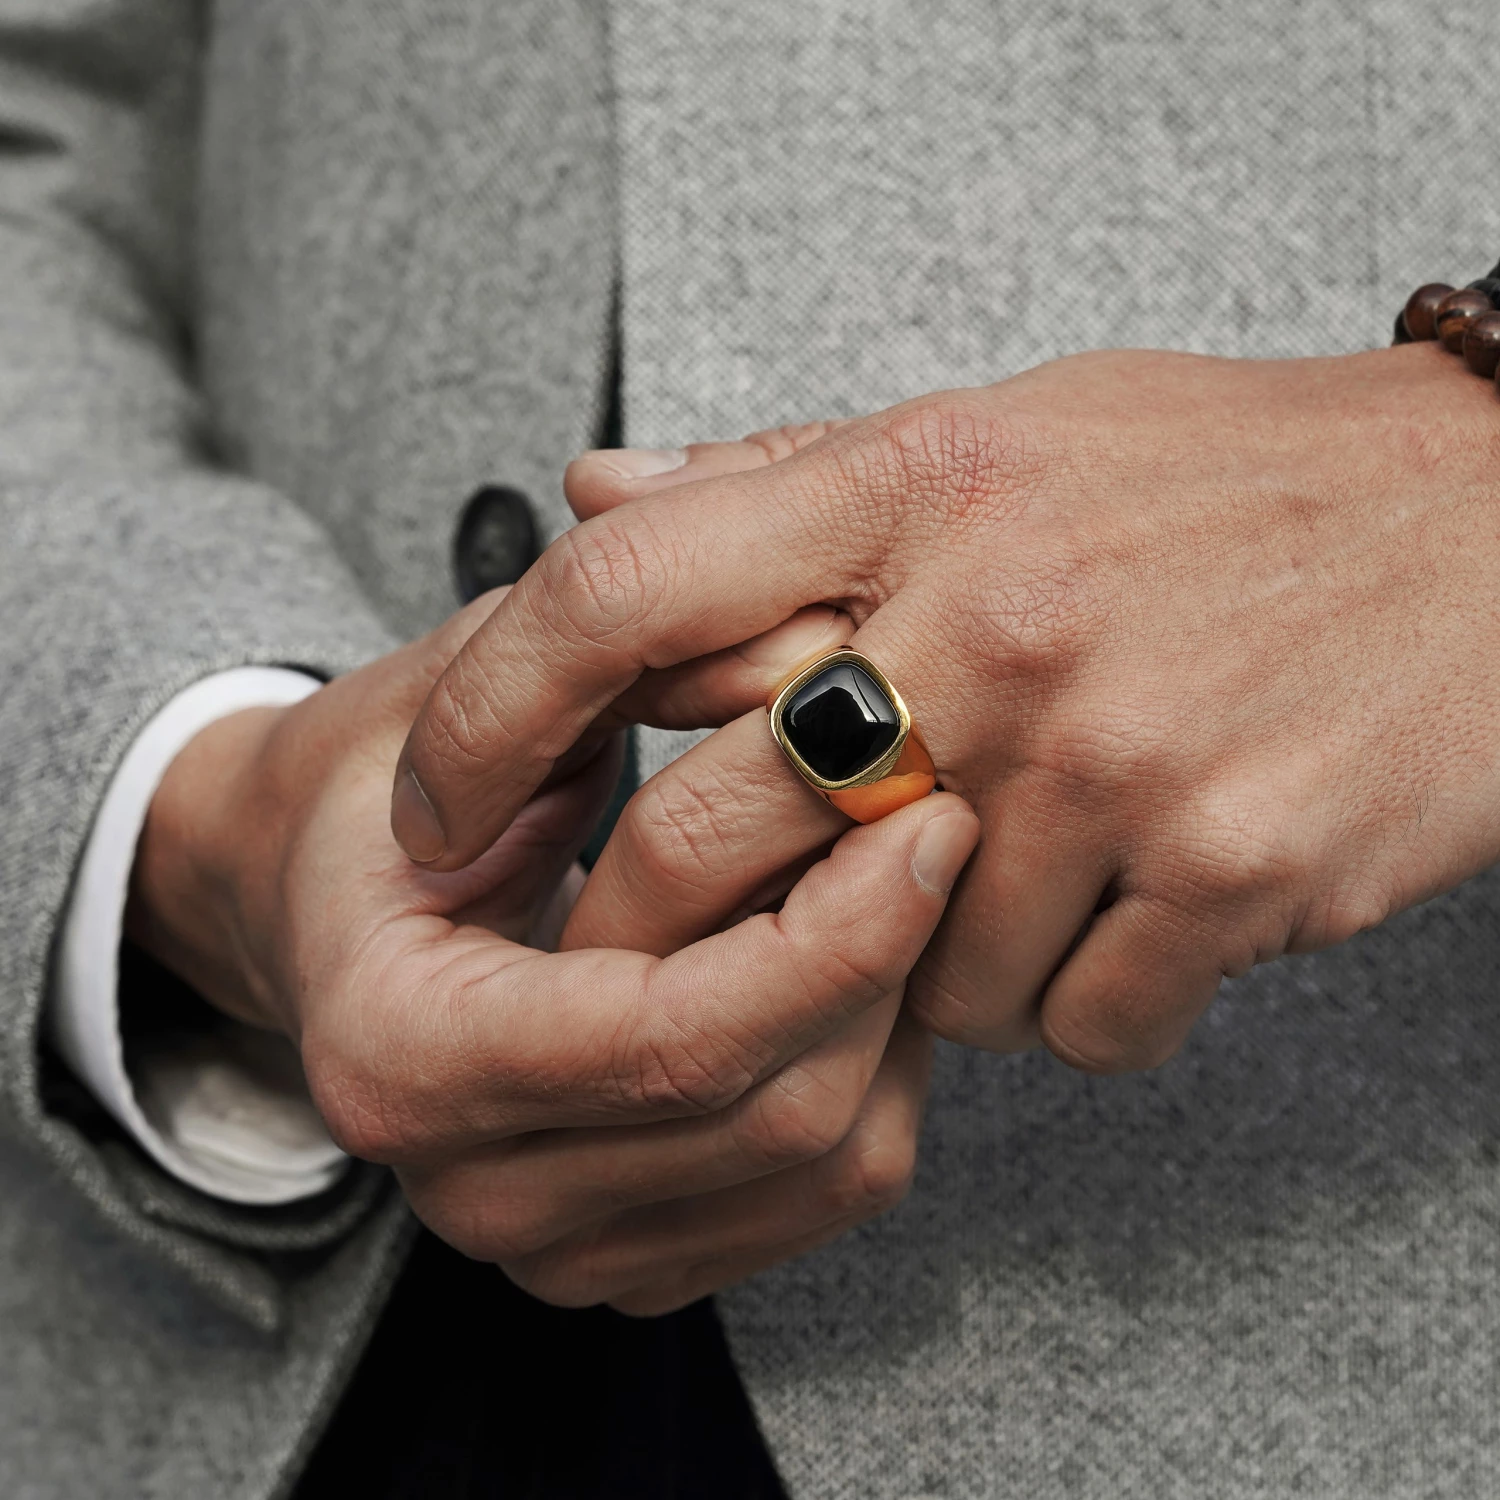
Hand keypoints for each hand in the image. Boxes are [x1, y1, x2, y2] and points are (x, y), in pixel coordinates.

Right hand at [129, 594, 976, 1310]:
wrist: (320, 906)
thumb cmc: (385, 786)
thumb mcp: (468, 681)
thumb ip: (629, 662)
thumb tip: (822, 665)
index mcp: (400, 1050)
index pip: (671, 1039)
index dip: (832, 937)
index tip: (927, 825)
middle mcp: (467, 1182)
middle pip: (774, 1119)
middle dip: (888, 967)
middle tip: (935, 827)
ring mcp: (549, 1242)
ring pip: (822, 1169)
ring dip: (894, 1019)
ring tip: (889, 889)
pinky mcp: (623, 1254)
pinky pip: (822, 1198)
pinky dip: (874, 1077)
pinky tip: (853, 972)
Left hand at [397, 343, 1499, 1073]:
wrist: (1495, 528)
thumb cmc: (1223, 480)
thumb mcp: (1003, 429)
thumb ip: (784, 480)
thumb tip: (593, 497)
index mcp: (924, 477)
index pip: (625, 587)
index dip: (501, 712)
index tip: (449, 808)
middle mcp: (1005, 609)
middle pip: (733, 827)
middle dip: (697, 916)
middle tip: (733, 922)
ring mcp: (1119, 749)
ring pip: (915, 967)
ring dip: (935, 955)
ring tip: (1032, 859)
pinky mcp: (1237, 868)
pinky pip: (1067, 1025)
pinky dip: (1076, 997)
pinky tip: (1137, 905)